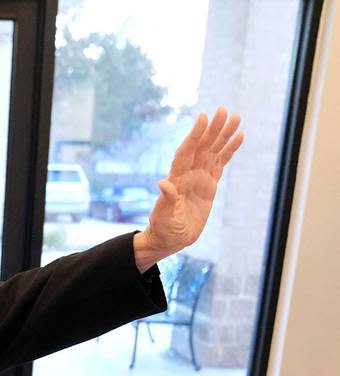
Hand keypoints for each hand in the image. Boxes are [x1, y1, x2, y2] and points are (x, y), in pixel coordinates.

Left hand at [135, 106, 244, 267]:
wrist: (170, 239)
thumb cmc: (164, 230)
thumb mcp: (164, 217)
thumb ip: (166, 201)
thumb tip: (163, 184)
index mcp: (176, 179)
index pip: (186, 152)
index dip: (194, 136)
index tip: (202, 118)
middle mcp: (188, 174)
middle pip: (202, 147)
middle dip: (212, 129)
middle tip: (223, 110)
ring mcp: (199, 178)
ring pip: (213, 151)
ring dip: (223, 135)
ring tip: (236, 117)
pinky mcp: (209, 184)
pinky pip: (221, 163)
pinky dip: (229, 150)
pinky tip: (239, 136)